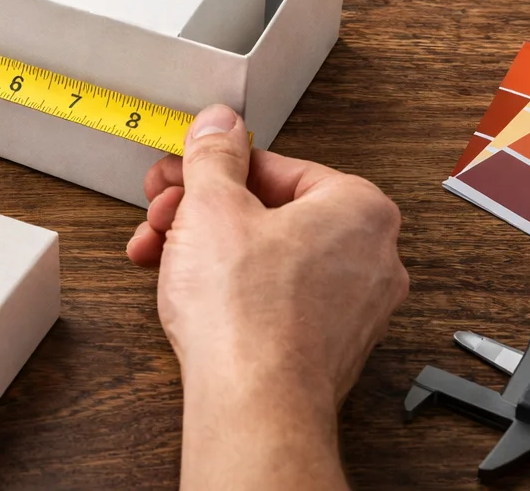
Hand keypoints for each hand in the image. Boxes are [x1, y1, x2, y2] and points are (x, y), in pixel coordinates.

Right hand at [127, 104, 406, 489]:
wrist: (253, 403)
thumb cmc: (247, 312)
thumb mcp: (213, 205)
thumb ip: (214, 154)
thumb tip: (220, 125)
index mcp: (360, 209)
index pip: (276, 166)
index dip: (212, 169)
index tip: (181, 173)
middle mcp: (371, 257)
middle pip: (269, 212)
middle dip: (201, 211)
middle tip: (163, 212)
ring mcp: (353, 309)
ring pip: (267, 257)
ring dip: (204, 248)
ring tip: (158, 253)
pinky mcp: (327, 347)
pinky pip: (274, 298)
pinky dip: (230, 288)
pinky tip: (186, 290)